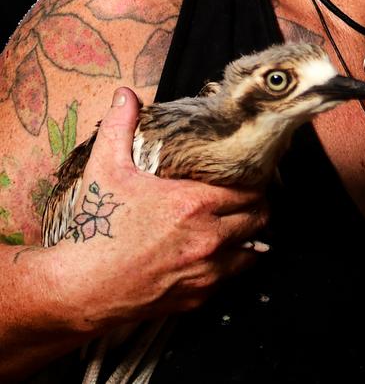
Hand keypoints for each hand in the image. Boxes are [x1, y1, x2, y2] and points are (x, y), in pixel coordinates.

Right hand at [46, 88, 267, 333]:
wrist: (78, 288)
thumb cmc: (95, 225)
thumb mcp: (106, 167)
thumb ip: (120, 126)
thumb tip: (125, 94)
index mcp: (193, 204)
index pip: (250, 191)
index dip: (253, 182)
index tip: (249, 177)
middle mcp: (207, 239)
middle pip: (258, 220)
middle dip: (256, 208)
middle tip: (247, 200)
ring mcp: (203, 273)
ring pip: (250, 254)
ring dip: (247, 239)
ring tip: (237, 227)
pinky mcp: (195, 299)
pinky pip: (228, 280)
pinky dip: (227, 267)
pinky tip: (215, 255)